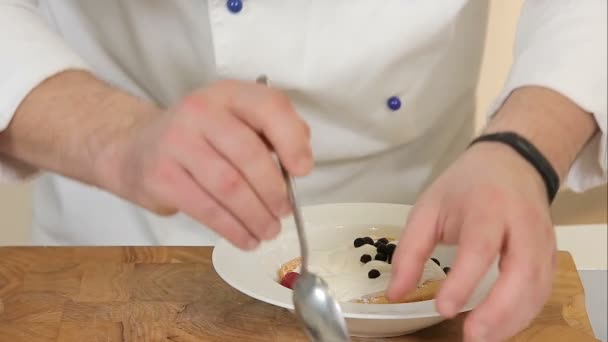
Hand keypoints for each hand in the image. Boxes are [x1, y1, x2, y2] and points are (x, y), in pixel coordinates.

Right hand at [100, 80, 311, 249]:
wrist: (135, 147)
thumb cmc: (199, 137)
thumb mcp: (233, 120)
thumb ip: (270, 133)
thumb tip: (301, 158)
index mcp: (228, 94)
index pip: (268, 106)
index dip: (291, 139)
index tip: (303, 170)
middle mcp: (200, 111)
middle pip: (248, 153)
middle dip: (273, 190)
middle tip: (285, 212)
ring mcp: (176, 143)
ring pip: (228, 186)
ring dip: (255, 215)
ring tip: (269, 231)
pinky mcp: (161, 176)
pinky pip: (205, 208)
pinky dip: (232, 229)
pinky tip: (246, 239)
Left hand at [387, 142, 556, 340]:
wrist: (512, 163)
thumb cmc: (465, 187)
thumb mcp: (428, 208)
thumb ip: (410, 251)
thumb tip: (395, 294)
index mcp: (486, 207)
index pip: (479, 246)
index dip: (464, 280)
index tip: (444, 308)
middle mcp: (521, 224)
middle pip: (521, 269)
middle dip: (499, 309)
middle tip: (472, 335)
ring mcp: (542, 240)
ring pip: (538, 285)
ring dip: (513, 318)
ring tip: (483, 338)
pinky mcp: (551, 254)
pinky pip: (543, 289)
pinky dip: (525, 313)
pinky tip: (501, 327)